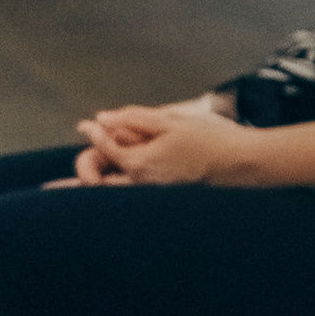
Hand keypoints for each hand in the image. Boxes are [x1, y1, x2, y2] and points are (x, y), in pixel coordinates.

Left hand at [72, 98, 262, 186]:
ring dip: (96, 183)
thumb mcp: (170, 120)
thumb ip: (133, 118)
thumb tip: (103, 119)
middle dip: (87, 167)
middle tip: (88, 154)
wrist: (242, 164)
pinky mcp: (165, 197)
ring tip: (72, 183)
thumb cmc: (211, 140)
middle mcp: (141, 186)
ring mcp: (153, 195)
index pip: (102, 148)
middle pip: (98, 181)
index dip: (93, 132)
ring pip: (113, 192)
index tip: (88, 124)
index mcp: (139, 164)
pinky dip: (117, 186)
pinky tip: (116, 180)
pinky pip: (131, 194)